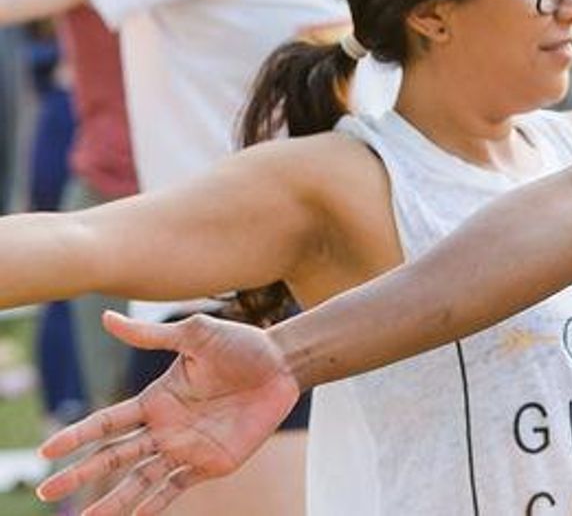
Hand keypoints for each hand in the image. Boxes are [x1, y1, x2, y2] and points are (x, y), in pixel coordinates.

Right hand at [38, 311, 299, 512]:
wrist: (284, 365)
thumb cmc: (242, 346)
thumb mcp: (197, 335)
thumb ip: (152, 335)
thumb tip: (105, 317)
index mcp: (155, 399)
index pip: (107, 422)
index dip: (77, 436)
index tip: (47, 451)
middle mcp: (163, 428)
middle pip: (113, 457)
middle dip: (80, 474)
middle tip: (46, 492)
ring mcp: (184, 448)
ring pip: (138, 479)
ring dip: (113, 500)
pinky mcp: (209, 463)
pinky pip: (175, 488)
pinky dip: (154, 505)